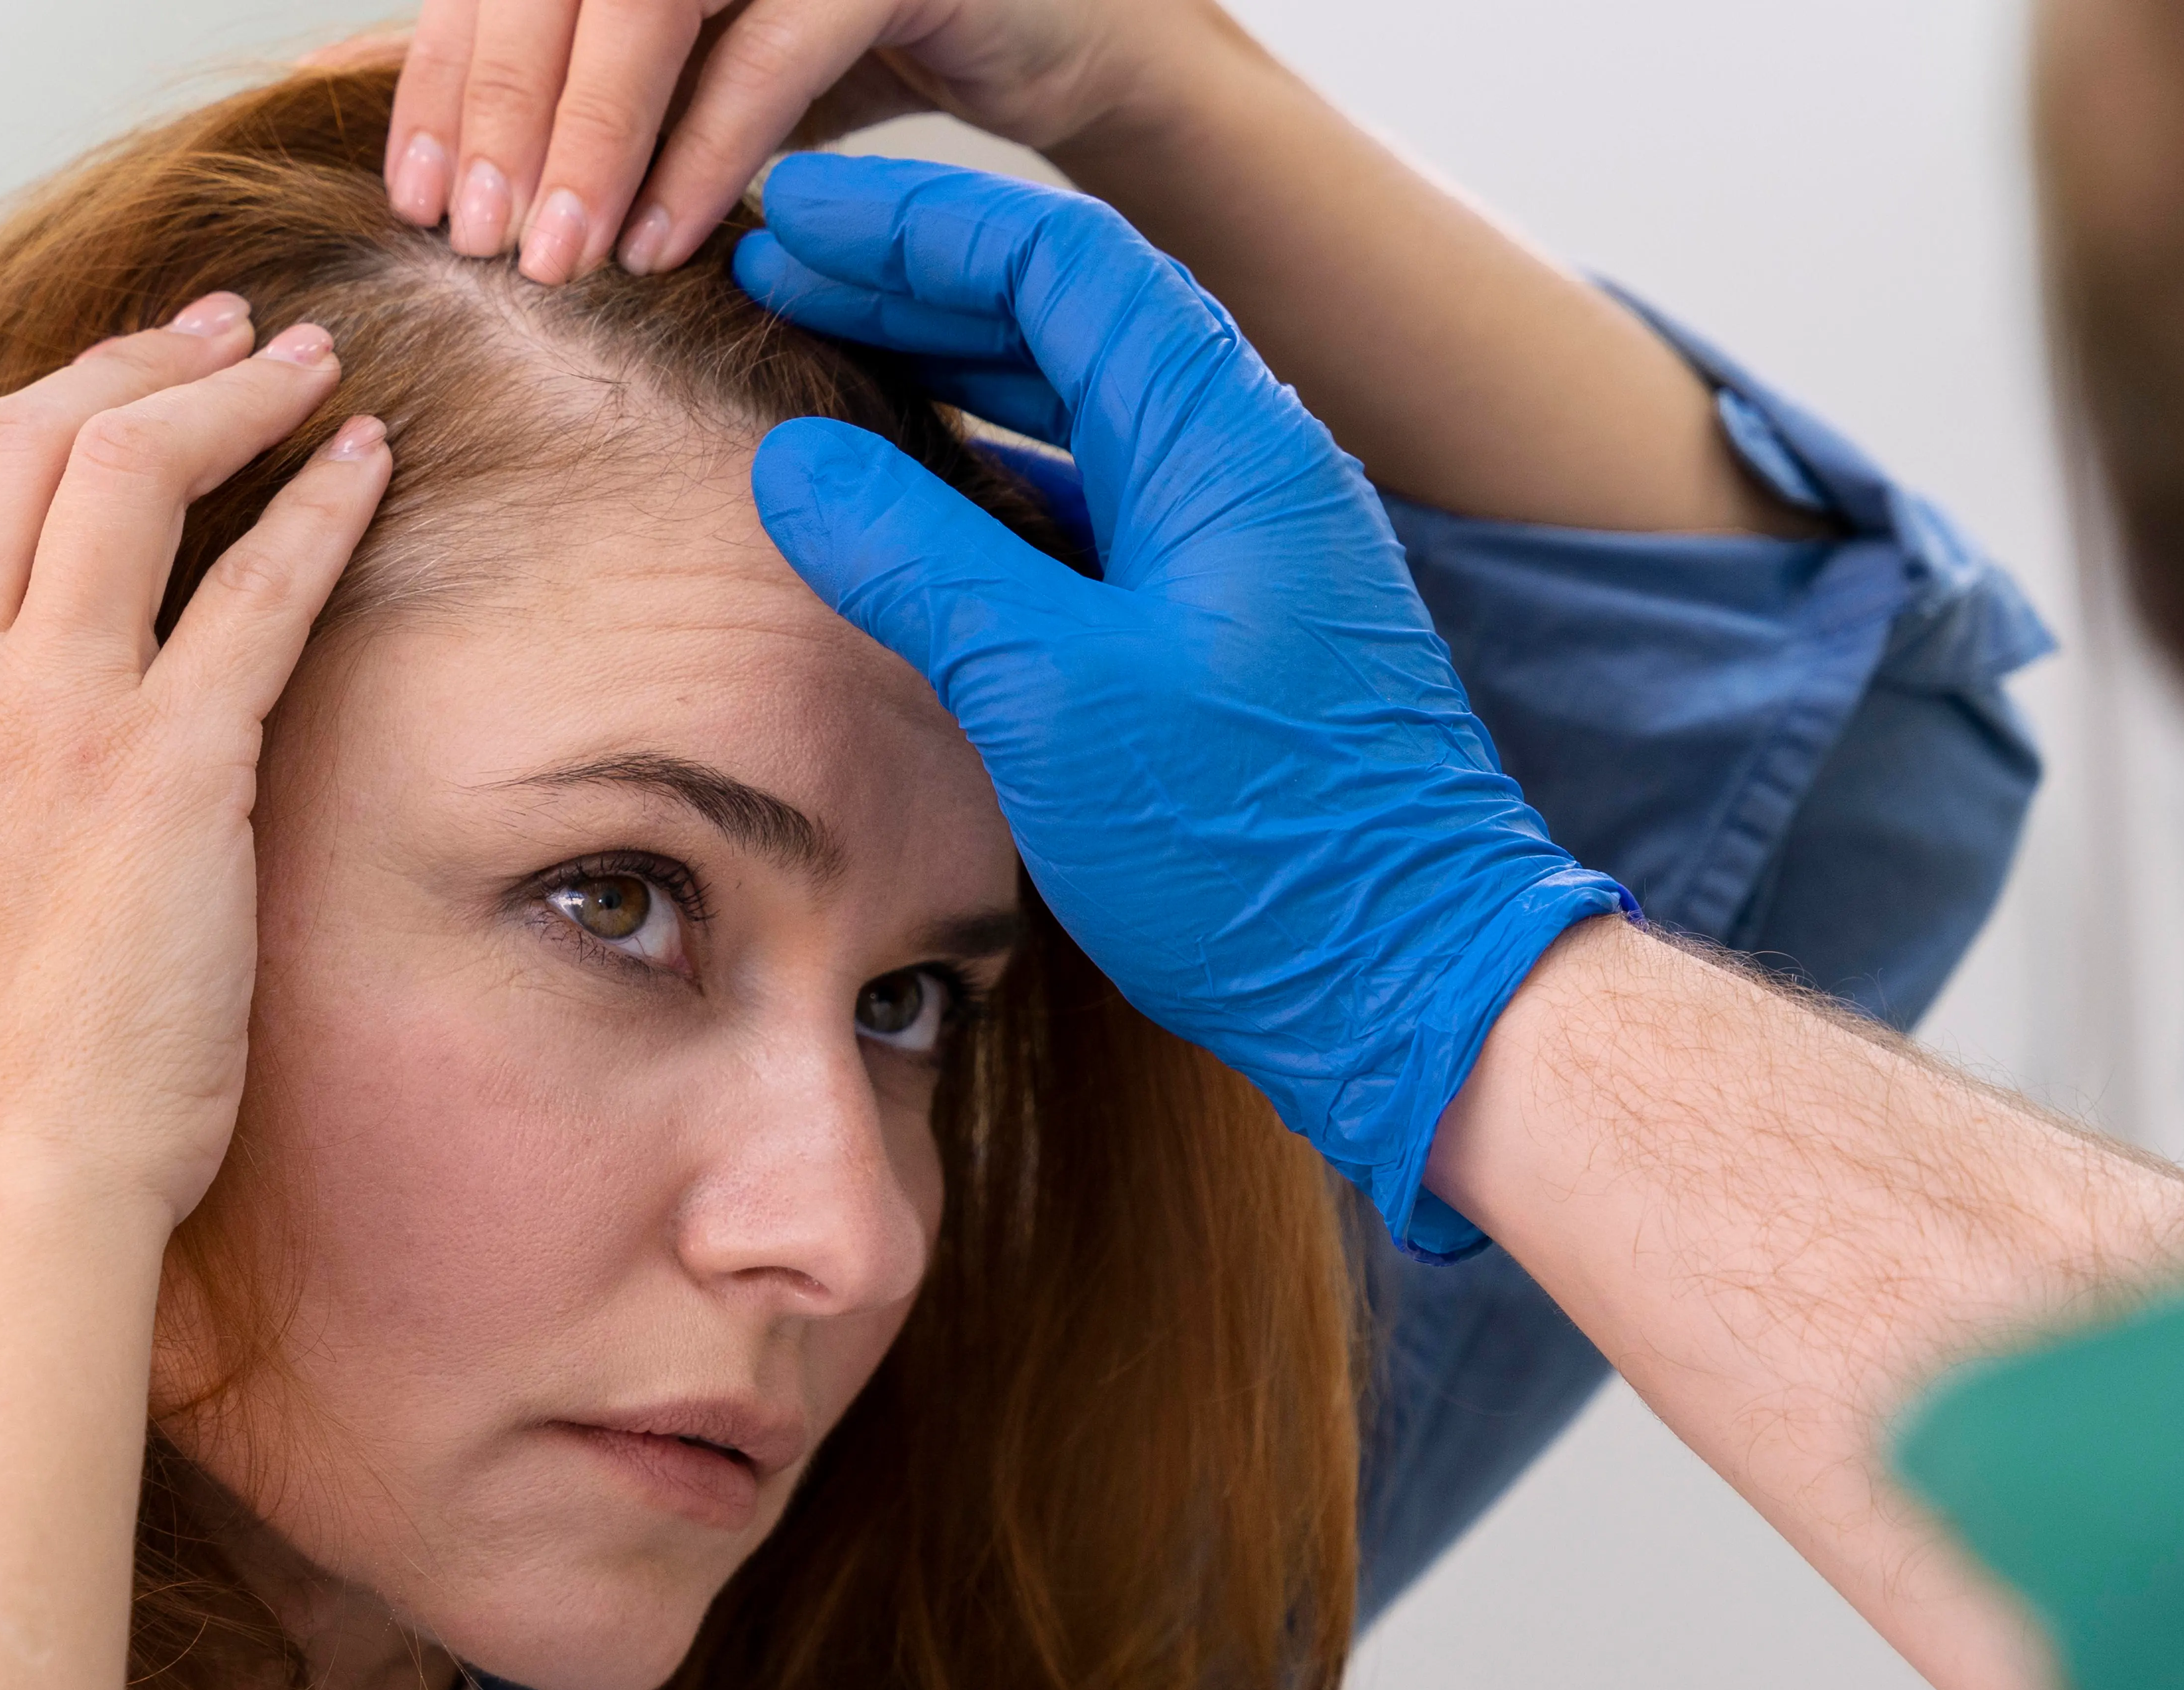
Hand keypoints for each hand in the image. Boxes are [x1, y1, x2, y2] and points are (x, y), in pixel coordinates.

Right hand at [0, 298, 391, 1234]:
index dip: (29, 434)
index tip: (105, 401)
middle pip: (17, 451)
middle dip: (125, 369)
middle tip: (216, 336)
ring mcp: (45, 720)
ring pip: (125, 474)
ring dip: (223, 394)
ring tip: (302, 364)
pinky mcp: (167, 768)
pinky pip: (252, 589)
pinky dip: (313, 503)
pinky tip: (364, 460)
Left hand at [353, 0, 1231, 279]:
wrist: (1056, 35)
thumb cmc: (862, 52)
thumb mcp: (705, 69)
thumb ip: (600, 93)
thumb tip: (456, 175)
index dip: (452, 74)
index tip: (420, 193)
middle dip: (506, 112)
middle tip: (476, 239)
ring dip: (591, 134)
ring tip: (556, 257)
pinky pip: (773, 51)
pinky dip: (709, 150)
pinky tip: (664, 241)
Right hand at [734, 156, 1627, 1255]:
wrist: (1408, 984)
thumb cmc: (1256, 849)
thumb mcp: (1053, 694)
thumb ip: (920, 561)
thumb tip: (795, 463)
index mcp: (1228, 446)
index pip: (1059, 258)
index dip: (915, 222)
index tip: (793, 211)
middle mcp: (1249, 470)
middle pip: (1066, 315)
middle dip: (915, 282)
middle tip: (775, 271)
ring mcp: (1244, 549)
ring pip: (1080, 407)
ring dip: (951, 371)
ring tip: (822, 356)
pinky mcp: (1227, 628)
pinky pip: (1097, 502)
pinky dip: (998, 474)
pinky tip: (919, 493)